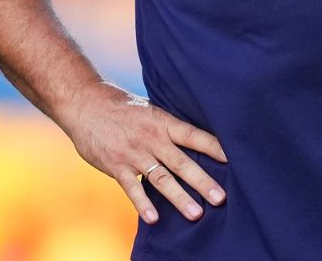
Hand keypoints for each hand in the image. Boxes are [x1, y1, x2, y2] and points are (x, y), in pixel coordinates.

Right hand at [58, 81, 227, 223]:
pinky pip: (132, 187)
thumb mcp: (151, 111)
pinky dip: (143, 203)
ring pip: (161, 178)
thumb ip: (170, 129)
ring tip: (196, 214)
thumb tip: (197, 141)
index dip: (214, 147)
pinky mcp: (116, 166)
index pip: (194, 135)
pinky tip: (154, 218)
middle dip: (202, 181)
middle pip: (182, 162)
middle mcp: (152, 138)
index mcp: (163, 122)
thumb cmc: (122, 108)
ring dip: (179, 197)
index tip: (235, 159)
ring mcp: (134, 153)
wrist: (85, 104)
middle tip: (221, 198)